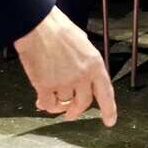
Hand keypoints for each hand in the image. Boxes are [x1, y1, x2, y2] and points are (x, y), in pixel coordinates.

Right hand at [13, 7, 117, 125]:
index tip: (110, 121)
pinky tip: (41, 101)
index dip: (109, 110)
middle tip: (70, 114)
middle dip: (76, 111)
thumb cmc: (58, 29)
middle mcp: (82, 75)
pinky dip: (45, 105)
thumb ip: (85, 62)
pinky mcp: (46, 86)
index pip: (106, 92)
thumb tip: (80, 76)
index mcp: (95, 64)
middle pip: (84, 103)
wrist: (38, 25)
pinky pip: (48, 104)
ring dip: (58, 104)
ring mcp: (64, 82)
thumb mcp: (82, 43)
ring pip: (64, 104)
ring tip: (50, 99)